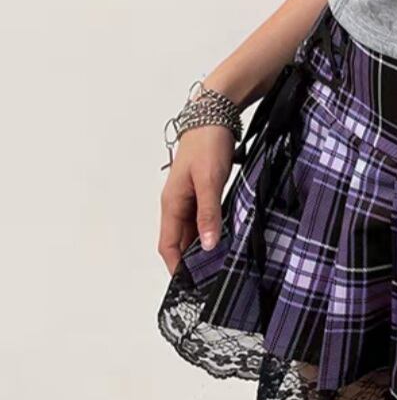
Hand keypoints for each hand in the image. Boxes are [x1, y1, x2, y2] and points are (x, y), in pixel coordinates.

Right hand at [157, 124, 233, 272]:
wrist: (216, 114)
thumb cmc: (208, 144)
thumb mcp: (210, 181)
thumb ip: (208, 213)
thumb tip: (206, 246)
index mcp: (172, 203)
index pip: (168, 245)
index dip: (176, 266)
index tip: (189, 285)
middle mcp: (177, 202)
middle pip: (180, 239)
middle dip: (191, 260)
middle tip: (211, 278)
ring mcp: (190, 194)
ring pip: (193, 228)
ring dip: (202, 244)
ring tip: (219, 262)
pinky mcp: (204, 187)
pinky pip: (203, 215)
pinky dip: (211, 227)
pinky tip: (225, 234)